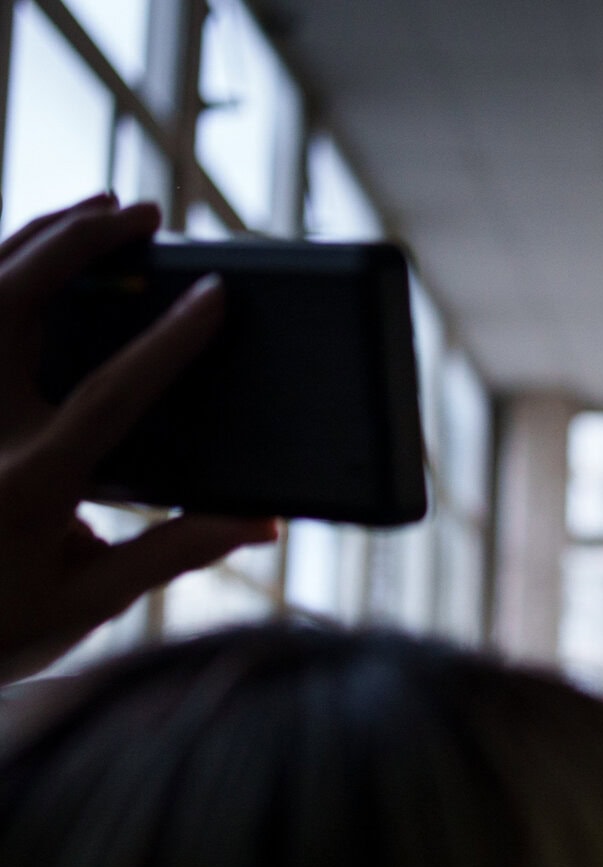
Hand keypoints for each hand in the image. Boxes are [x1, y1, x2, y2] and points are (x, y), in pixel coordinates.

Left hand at [0, 194, 276, 683]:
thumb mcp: (87, 603)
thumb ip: (176, 552)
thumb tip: (263, 522)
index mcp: (27, 486)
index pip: (108, 395)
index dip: (168, 341)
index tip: (214, 295)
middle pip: (13, 304)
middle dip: (80, 244)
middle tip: (140, 213)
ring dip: (32, 239)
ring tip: (94, 213)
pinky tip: (35, 253)